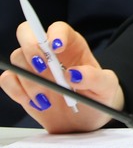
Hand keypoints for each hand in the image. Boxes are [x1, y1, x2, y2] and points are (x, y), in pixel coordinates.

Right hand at [3, 21, 121, 132]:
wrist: (85, 119)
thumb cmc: (98, 96)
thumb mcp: (107, 87)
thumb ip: (95, 78)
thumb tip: (75, 74)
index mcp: (71, 45)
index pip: (58, 28)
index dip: (55, 34)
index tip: (57, 47)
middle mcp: (48, 52)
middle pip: (27, 33)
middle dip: (31, 48)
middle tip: (42, 69)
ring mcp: (32, 67)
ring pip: (17, 58)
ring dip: (29, 79)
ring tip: (47, 98)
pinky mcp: (21, 84)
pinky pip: (7, 79)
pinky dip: (17, 91)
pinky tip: (35, 102)